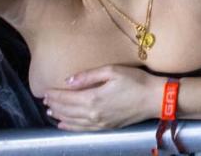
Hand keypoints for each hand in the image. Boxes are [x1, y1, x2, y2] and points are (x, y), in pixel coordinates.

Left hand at [43, 65, 162, 130]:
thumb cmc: (137, 81)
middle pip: (67, 110)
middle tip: (45, 99)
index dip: (55, 94)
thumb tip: (69, 81)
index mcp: (93, 98)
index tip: (46, 91)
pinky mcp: (106, 127)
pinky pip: (83, 129)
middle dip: (55, 104)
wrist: (155, 99)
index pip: (67, 97)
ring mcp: (99, 123)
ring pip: (72, 121)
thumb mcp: (113, 71)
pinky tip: (64, 125)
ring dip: (60, 115)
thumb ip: (89, 76)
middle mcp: (93, 114)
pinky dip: (70, 127)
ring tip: (50, 110)